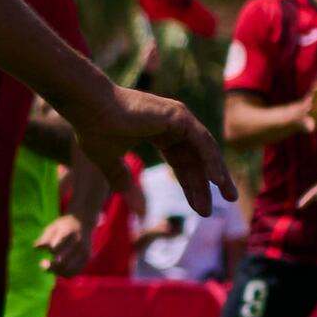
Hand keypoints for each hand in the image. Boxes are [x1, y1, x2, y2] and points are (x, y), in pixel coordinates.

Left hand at [37, 213, 87, 271]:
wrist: (83, 222)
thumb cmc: (64, 225)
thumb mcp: (52, 227)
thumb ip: (44, 237)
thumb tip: (36, 247)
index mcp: (67, 233)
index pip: (56, 249)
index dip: (49, 257)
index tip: (42, 262)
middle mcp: (77, 243)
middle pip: (63, 262)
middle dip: (52, 268)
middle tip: (45, 267)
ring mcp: (84, 251)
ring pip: (70, 269)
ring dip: (59, 272)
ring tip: (53, 269)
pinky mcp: (87, 257)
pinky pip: (77, 271)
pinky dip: (68, 273)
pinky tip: (61, 271)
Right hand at [88, 83, 234, 215]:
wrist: (88, 107)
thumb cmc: (94, 129)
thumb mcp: (108, 160)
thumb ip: (121, 178)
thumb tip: (132, 203)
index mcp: (158, 132)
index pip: (181, 163)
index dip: (190, 186)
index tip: (199, 208)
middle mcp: (172, 123)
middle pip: (196, 159)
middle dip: (206, 184)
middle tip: (214, 209)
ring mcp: (177, 117)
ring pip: (204, 150)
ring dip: (217, 174)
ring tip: (228, 196)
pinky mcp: (179, 116)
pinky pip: (202, 142)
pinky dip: (211, 161)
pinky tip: (217, 181)